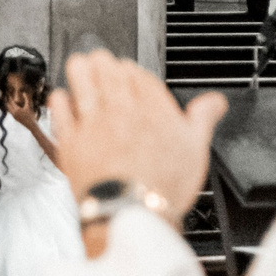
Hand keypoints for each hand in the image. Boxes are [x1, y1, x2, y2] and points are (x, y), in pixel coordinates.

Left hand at [45, 50, 224, 218]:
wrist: (130, 212)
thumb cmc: (163, 185)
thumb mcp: (196, 149)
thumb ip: (203, 119)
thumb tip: (215, 102)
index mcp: (151, 106)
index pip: (139, 73)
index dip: (132, 70)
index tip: (130, 74)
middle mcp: (120, 107)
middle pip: (108, 68)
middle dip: (105, 63)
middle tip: (102, 64)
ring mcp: (92, 121)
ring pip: (82, 77)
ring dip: (82, 69)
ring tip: (81, 67)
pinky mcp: (70, 138)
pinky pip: (60, 107)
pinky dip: (60, 99)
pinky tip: (62, 99)